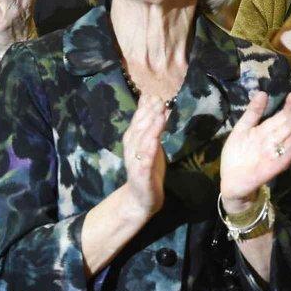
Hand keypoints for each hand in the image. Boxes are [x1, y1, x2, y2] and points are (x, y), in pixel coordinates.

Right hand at [121, 94, 168, 219]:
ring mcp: (135, 161)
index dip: (145, 106)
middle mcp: (131, 148)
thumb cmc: (148, 168)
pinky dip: (148, 152)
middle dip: (148, 113)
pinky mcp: (141, 175)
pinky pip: (144, 162)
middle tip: (159, 99)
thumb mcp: (151, 143)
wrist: (141, 198)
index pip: (138, 119)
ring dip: (149, 128)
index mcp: (133, 139)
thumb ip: (152, 125)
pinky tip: (154, 142)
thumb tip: (159, 103)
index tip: (154, 92)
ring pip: (141, 142)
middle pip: (139, 127)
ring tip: (158, 115)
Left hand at [220, 92, 290, 212]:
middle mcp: (273, 141)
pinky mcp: (274, 167)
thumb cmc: (236, 155)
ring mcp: (275, 153)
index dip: (287, 107)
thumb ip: (252, 113)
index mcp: (265, 131)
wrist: (230, 180)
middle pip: (287, 126)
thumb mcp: (241, 129)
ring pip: (290, 139)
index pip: (280, 117)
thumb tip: (263, 92)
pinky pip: (285, 156)